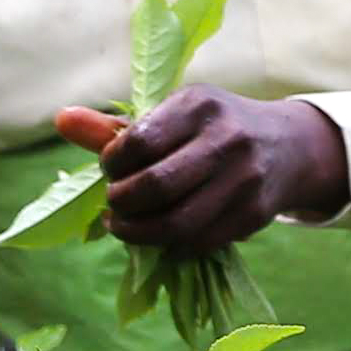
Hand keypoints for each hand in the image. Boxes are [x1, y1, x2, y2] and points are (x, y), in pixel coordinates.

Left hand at [53, 91, 350, 254]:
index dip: (112, 164)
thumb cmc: (215, 128)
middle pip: (154, 186)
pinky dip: (170, 246)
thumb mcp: (172, 115)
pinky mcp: (254, 213)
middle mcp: (226, 138)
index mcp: (198, 104)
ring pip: (176, 223)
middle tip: (114, 205)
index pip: (136, 142)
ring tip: (126, 226)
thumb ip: (115, 127)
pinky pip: (199, 242)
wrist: (289, 146)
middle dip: (122, 203)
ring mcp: (244, 178)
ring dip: (139, 233)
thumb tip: (60, 119)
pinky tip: (161, 235)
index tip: (111, 170)